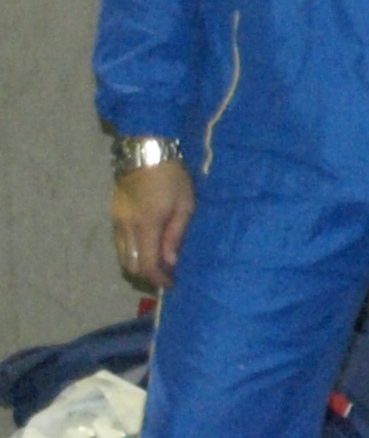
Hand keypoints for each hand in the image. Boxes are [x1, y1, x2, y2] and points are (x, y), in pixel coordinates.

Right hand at [109, 158, 194, 294]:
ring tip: (156, 266)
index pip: (146, 264)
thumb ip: (175, 235)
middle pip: (129, 265)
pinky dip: (130, 253)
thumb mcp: (185, 205)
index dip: (157, 279)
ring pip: (121, 255)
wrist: (146, 153)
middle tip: (164, 278)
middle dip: (146, 276)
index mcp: (146, 225)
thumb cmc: (172, 178)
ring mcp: (116, 221)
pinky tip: (145, 250)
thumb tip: (170, 262)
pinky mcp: (114, 215)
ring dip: (136, 266)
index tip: (170, 284)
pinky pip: (119, 244)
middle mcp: (126, 227)